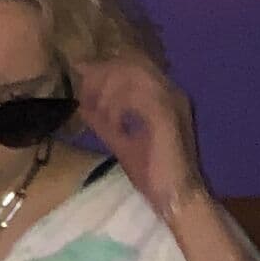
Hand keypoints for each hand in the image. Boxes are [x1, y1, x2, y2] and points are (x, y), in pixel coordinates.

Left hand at [71, 53, 202, 218]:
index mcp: (163, 97)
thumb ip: (104, 122)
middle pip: (133, 64)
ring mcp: (172, 101)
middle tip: (83, 92)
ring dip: (108, 89)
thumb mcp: (121, 142)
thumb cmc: (153, 172)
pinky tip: (110, 120)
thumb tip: (84, 106)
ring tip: (94, 109)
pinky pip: (139, 96)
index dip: (105, 70)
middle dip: (102, 75)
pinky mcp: (168, 115)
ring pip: (134, 75)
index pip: (133, 67)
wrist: (177, 196)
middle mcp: (171, 92)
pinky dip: (118, 106)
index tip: (82, 82)